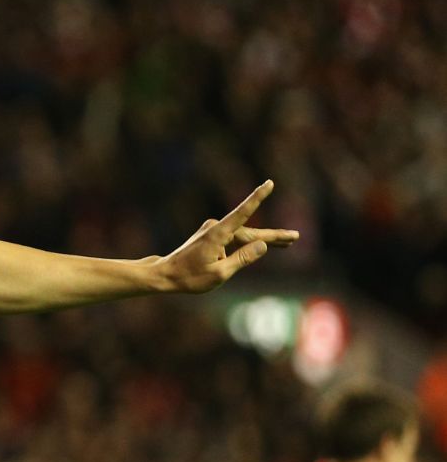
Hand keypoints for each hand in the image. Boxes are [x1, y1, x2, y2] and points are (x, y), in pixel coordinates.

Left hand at [156, 180, 299, 293]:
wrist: (165, 274)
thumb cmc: (190, 277)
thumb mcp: (220, 274)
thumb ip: (243, 259)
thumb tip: (263, 245)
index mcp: (218, 234)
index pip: (242, 213)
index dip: (257, 198)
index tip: (269, 183)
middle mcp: (216, 228)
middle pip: (250, 232)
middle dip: (274, 236)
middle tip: (296, 237)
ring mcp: (213, 231)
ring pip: (243, 236)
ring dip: (263, 241)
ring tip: (288, 243)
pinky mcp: (211, 236)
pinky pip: (235, 239)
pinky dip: (248, 244)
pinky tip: (261, 247)